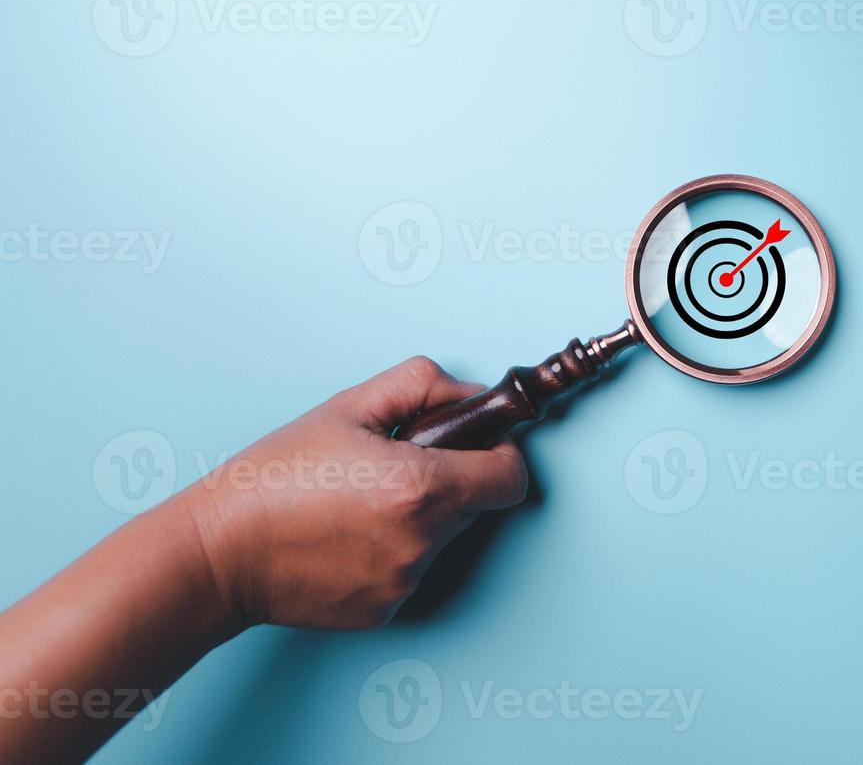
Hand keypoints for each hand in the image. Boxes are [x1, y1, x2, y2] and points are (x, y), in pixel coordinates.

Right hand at [179, 357, 527, 630]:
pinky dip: (390, 552)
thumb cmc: (274, 477)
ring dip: (418, 518)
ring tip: (356, 501)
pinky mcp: (384, 611)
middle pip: (475, 506)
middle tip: (394, 466)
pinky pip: (409, 571)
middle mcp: (422, 541)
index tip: (476, 445)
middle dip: (450, 481)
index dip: (499, 454)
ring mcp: (405, 582)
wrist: (217, 552)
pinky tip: (343, 537)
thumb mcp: (349, 407)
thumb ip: (423, 385)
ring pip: (440, 539)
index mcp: (423, 488)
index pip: (511, 479)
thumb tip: (471, 395)